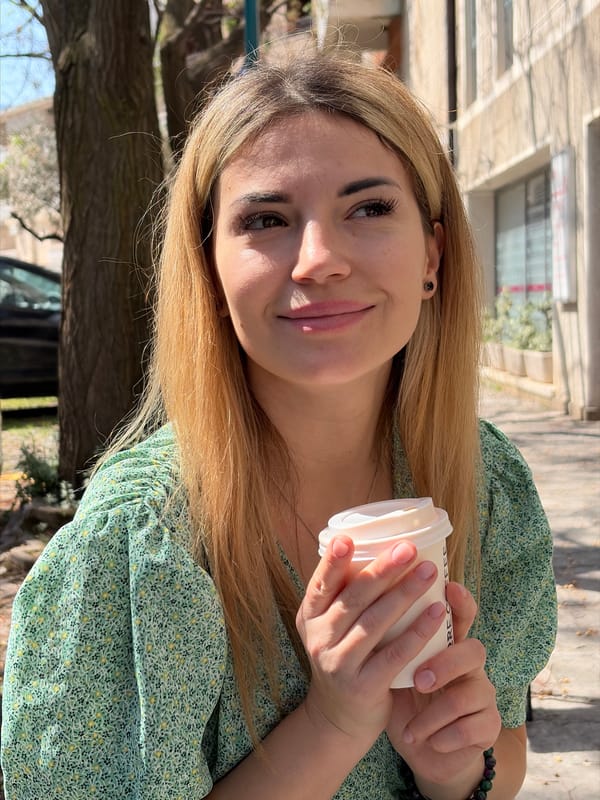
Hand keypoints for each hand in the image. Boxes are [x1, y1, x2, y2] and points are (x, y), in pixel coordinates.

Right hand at [296, 537, 446, 749]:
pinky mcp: (363, 687)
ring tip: (429, 572)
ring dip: (404, 595)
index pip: (320, 584)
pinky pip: (394, 655)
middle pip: (354, 599)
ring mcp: (339, 664)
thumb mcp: (331, 626)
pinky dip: (418, 633)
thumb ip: (345, 596)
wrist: (339, 718)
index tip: (347, 538)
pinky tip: (438, 614)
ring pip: (374, 623)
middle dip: (383, 570)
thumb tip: (377, 547)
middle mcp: (319, 638)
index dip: (333, 562)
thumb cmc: (344, 656)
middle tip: (409, 548)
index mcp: (310, 616)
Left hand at [386, 583, 501, 788]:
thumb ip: (391, 639)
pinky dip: (442, 737)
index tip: (449, 586)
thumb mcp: (394, 667)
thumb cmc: (404, 699)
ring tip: (411, 729)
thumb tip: (362, 602)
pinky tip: (425, 742)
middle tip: (418, 681)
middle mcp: (469, 665)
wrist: (420, 750)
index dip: (460, 601)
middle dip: (444, 665)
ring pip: (468, 695)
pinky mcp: (488, 727)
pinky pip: (470, 729)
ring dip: (434, 714)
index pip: (461, 616)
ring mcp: (482, 696)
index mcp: (447, 645)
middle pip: (473, 651)